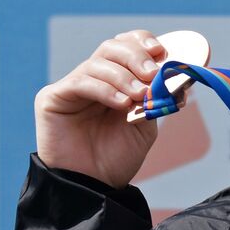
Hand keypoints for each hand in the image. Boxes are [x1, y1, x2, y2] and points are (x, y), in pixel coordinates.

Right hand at [34, 30, 171, 188]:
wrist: (94, 187)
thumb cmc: (117, 157)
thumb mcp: (145, 124)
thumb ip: (156, 98)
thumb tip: (176, 76)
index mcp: (115, 80)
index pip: (126, 45)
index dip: (143, 43)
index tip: (162, 52)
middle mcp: (93, 78)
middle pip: (112, 48)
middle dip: (136, 57)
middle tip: (152, 73)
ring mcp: (72, 87)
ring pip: (97, 63)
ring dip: (124, 76)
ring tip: (140, 96)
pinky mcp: (52, 98)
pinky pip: (80, 82)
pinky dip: (105, 89)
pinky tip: (122, 104)